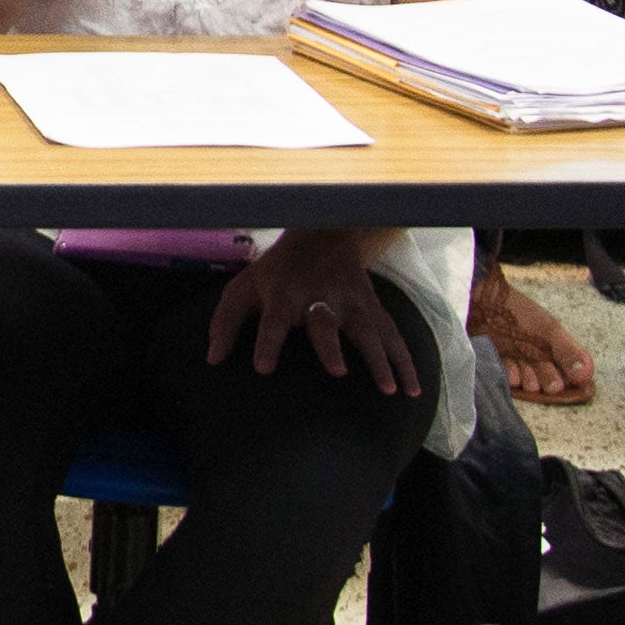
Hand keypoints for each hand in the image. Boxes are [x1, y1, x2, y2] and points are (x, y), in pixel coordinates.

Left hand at [205, 234, 415, 392]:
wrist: (324, 235)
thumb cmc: (277, 272)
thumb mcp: (244, 287)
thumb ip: (225, 322)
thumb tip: (212, 359)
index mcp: (283, 295)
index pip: (272, 320)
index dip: (268, 343)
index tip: (263, 368)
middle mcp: (318, 298)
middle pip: (324, 323)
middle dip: (331, 346)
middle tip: (337, 371)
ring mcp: (350, 303)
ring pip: (367, 331)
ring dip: (379, 359)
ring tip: (389, 389)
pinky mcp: (372, 308)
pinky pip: (391, 336)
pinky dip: (404, 361)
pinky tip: (411, 389)